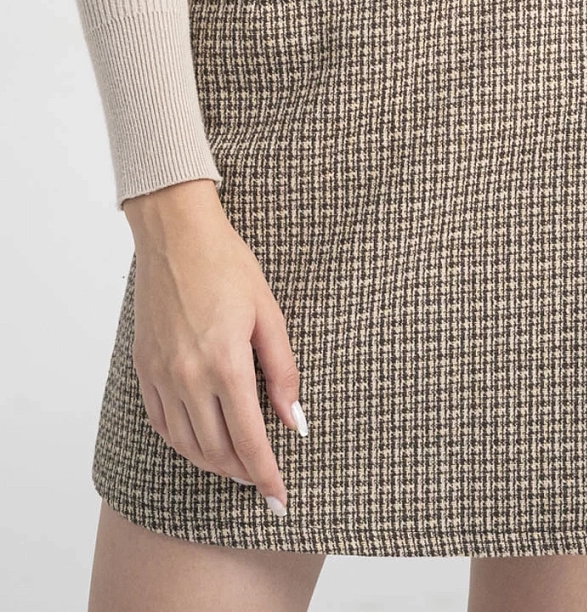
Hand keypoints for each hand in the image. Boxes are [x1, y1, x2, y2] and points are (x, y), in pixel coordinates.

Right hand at [123, 178, 306, 515]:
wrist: (176, 235)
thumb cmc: (228, 265)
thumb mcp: (269, 313)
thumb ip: (283, 370)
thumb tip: (294, 420)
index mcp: (225, 363)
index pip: (249, 440)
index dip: (266, 475)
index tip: (279, 499)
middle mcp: (188, 376)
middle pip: (216, 451)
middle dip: (242, 472)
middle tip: (262, 477)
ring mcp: (161, 374)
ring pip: (186, 444)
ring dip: (213, 463)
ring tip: (236, 464)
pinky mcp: (144, 366)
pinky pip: (162, 422)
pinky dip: (183, 441)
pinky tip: (200, 439)